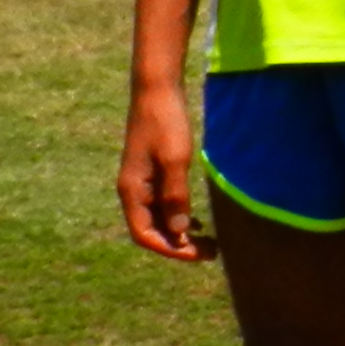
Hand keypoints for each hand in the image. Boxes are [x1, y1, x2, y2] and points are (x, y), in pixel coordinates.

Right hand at [117, 81, 210, 262]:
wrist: (157, 91)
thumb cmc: (166, 123)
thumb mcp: (175, 160)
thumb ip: (175, 196)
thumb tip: (180, 231)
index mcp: (132, 192)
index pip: (145, 235)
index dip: (171, 249)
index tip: (200, 254)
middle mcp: (133, 192)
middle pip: (151, 231)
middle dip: (179, 246)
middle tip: (212, 252)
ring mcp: (141, 183)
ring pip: (158, 220)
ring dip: (180, 233)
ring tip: (209, 241)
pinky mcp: (152, 174)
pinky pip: (162, 206)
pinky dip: (178, 217)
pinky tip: (197, 222)